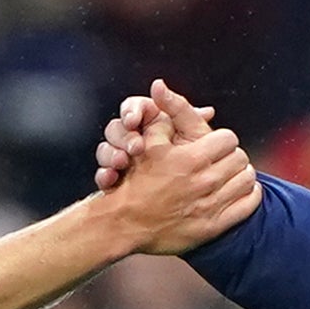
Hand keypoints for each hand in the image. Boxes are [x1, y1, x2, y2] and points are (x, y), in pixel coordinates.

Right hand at [94, 78, 212, 190]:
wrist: (159, 201)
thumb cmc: (180, 164)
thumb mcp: (188, 138)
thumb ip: (191, 121)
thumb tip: (208, 111)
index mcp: (149, 123)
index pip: (132, 108)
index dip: (131, 111)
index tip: (133, 120)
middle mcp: (132, 139)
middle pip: (115, 128)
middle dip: (123, 136)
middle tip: (134, 147)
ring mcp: (120, 160)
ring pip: (105, 150)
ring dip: (111, 155)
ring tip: (122, 163)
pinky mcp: (112, 179)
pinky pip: (101, 174)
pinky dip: (104, 176)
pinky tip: (111, 179)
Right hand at [100, 80, 259, 254]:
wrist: (124, 224)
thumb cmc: (135, 183)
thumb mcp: (146, 144)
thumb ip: (161, 117)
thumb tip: (160, 86)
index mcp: (190, 159)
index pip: (228, 138)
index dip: (222, 139)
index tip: (215, 144)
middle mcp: (203, 182)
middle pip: (240, 158)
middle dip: (232, 155)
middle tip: (224, 159)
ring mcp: (210, 205)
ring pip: (247, 181)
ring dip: (242, 174)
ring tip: (232, 173)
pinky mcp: (213, 226)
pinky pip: (247, 206)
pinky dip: (249, 196)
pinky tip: (240, 191)